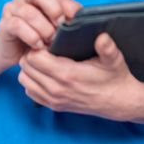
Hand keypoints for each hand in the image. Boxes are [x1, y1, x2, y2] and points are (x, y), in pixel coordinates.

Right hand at [0, 0, 80, 65]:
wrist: (14, 53)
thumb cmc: (39, 38)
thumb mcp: (55, 28)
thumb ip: (66, 20)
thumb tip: (84, 20)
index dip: (67, 4)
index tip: (76, 18)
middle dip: (53, 9)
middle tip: (61, 26)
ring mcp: (11, 9)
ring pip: (27, 11)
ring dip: (43, 28)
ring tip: (50, 41)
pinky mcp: (4, 24)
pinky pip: (16, 25)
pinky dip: (30, 36)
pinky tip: (38, 46)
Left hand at [18, 33, 143, 119]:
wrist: (119, 102)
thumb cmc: (114, 77)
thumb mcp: (114, 60)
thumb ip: (107, 48)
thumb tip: (102, 37)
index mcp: (68, 75)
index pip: (34, 57)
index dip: (37, 44)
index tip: (46, 39)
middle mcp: (57, 89)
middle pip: (26, 66)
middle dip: (31, 53)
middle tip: (42, 46)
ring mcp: (54, 99)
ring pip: (24, 79)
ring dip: (29, 67)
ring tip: (42, 58)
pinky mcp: (54, 106)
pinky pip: (30, 91)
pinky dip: (32, 80)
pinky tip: (43, 72)